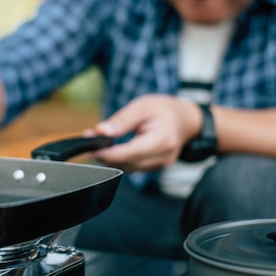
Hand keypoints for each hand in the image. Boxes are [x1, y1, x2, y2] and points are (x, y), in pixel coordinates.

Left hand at [87, 95, 201, 171]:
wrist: (185, 120)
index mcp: (162, 140)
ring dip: (111, 158)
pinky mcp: (154, 168)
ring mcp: (159, 165)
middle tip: (90, 141)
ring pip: (128, 168)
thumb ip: (122, 120)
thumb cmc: (165, 110)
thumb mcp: (142, 106)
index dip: (107, 154)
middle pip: (127, 163)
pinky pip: (133, 167)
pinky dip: (120, 160)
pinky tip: (112, 149)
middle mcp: (162, 157)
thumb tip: (101, 131)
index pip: (130, 153)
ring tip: (99, 143)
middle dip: (105, 155)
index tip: (90, 149)